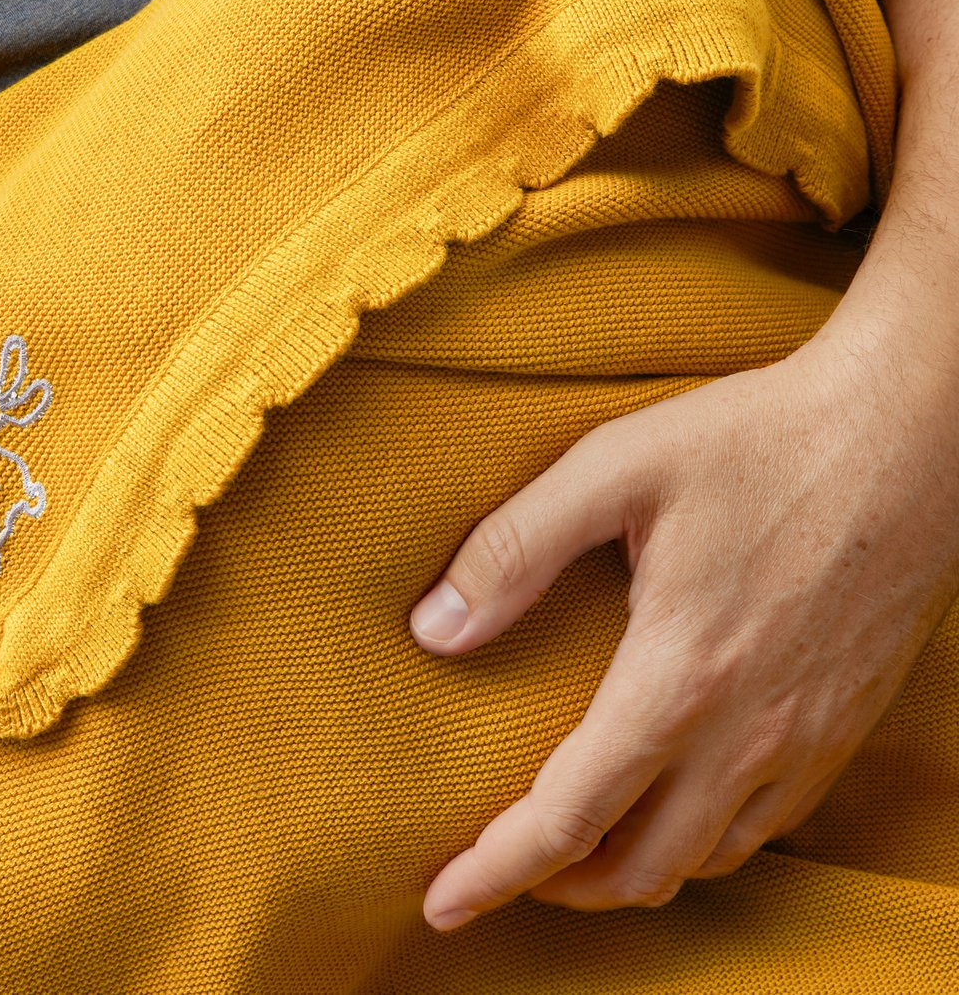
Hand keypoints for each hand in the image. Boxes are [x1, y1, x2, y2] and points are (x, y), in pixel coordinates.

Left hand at [409, 328, 958, 924]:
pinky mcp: (844, 726)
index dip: (495, 871)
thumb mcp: (615, 466)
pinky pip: (764, 827)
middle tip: (500, 864)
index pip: (568, 816)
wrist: (906, 435)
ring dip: (629, 871)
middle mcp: (747, 735)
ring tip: (573, 845)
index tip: (441, 903)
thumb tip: (433, 629)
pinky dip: (701, 843)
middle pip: (637, 868)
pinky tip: (672, 801)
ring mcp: (806, 740)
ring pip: (705, 860)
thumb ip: (515, 547)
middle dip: (556, 886)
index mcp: (678, 677)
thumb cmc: (757, 438)